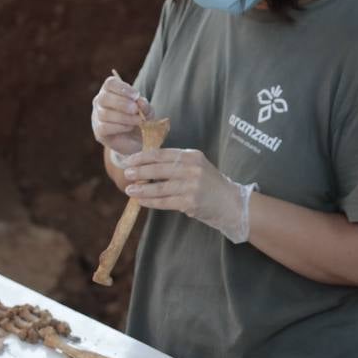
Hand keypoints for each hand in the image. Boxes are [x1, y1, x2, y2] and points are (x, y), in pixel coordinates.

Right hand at [91, 72, 150, 155]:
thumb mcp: (146, 112)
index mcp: (110, 91)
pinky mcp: (99, 131)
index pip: (110, 83)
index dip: (122, 88)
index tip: (136, 96)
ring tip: (137, 121)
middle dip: (122, 103)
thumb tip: (140, 101)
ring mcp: (97, 117)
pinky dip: (119, 127)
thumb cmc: (139, 120)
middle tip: (135, 110)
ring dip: (124, 117)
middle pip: (104, 98)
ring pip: (105, 114)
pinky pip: (105, 127)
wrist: (136, 141)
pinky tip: (129, 127)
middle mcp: (100, 101)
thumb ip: (145, 106)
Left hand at [119, 148, 255, 242]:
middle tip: (126, 173)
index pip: (161, 154)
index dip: (142, 157)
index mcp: (191, 155)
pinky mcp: (190, 202)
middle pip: (158, 168)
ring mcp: (192, 186)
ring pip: (159, 187)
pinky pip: (164, 201)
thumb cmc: (209, 185)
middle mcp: (192, 168)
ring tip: (129, 190)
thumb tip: (145, 166)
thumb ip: (175, 164)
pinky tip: (141, 201)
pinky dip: (150, 202)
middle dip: (139, 171)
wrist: (231, 203)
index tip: (129, 160)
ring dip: (142, 189)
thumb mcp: (196, 166)